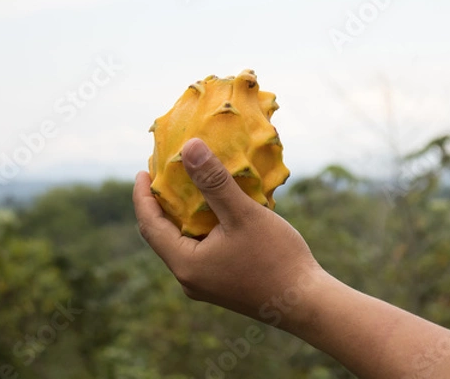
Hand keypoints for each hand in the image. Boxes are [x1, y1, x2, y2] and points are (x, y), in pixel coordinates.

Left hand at [133, 138, 324, 325]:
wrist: (307, 303)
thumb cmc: (276, 258)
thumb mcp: (242, 214)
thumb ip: (213, 181)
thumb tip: (188, 147)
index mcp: (186, 264)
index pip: (149, 225)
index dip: (142, 196)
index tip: (143, 171)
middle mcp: (189, 279)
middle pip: (163, 235)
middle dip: (160, 205)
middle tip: (163, 176)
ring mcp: (206, 284)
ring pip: (183, 243)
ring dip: (181, 216)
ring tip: (187, 188)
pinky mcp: (222, 284)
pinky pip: (200, 250)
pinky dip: (200, 227)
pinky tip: (215, 211)